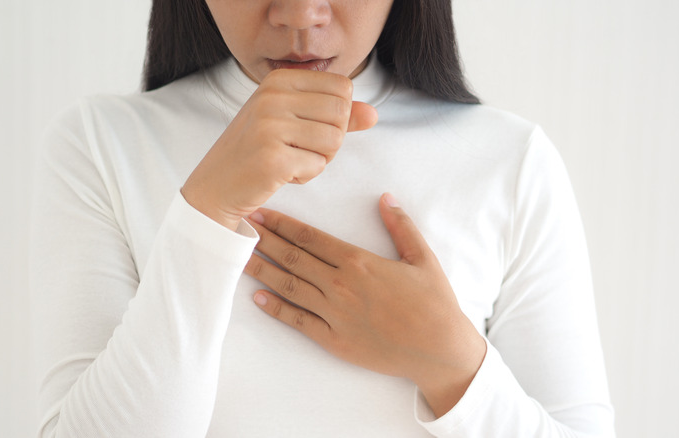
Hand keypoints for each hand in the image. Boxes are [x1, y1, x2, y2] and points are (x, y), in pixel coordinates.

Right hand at [181, 68, 377, 229]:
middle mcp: (272, 97)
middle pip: (342, 114)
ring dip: (320, 159)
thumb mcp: (292, 122)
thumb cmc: (256, 152)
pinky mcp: (272, 158)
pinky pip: (318, 165)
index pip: (342, 87)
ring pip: (335, 141)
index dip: (337, 115)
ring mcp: (270, 126)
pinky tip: (282, 174)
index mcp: (278, 80)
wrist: (215, 187)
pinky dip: (306, 175)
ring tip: (291, 160)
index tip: (308, 128)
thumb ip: (334, 116)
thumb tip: (374, 114)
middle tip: (302, 149)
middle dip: (332, 139)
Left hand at [244, 193, 486, 415]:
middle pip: (293, 258)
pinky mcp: (334, 339)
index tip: (262, 213)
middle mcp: (341, 285)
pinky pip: (298, 321)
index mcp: (359, 262)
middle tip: (240, 226)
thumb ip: (401, 226)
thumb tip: (385, 197)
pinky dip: (275, 309)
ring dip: (262, 270)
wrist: (439, 350)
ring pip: (289, 287)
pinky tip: (257, 298)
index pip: (310, 237)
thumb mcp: (423, 258)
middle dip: (264, 240)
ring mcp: (335, 314)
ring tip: (239, 256)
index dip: (283, 224)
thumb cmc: (434, 303)